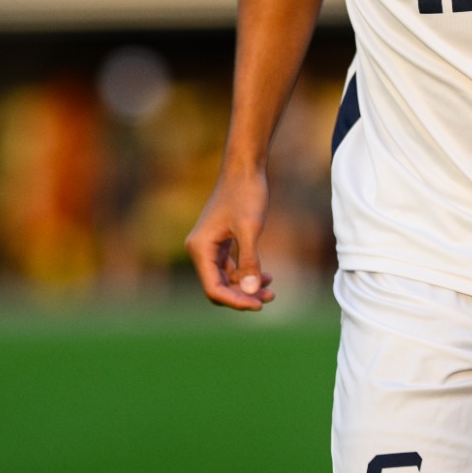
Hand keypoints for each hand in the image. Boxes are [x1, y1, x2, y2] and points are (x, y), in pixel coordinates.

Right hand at [185, 165, 275, 310]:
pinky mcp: (220, 242)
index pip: (214, 289)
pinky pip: (231, 268)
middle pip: (218, 287)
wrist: (245, 168)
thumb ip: (249, 262)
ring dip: (247, 287)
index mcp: (200, 249)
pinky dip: (246, 274)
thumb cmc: (246, 194)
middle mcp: (200, 250)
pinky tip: (266, 276)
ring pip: (226, 279)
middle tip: (270, 296)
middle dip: (243, 295)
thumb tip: (251, 292)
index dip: (236, 301)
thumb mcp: (250, 229)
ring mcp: (209, 247)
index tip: (259, 304)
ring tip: (271, 289)